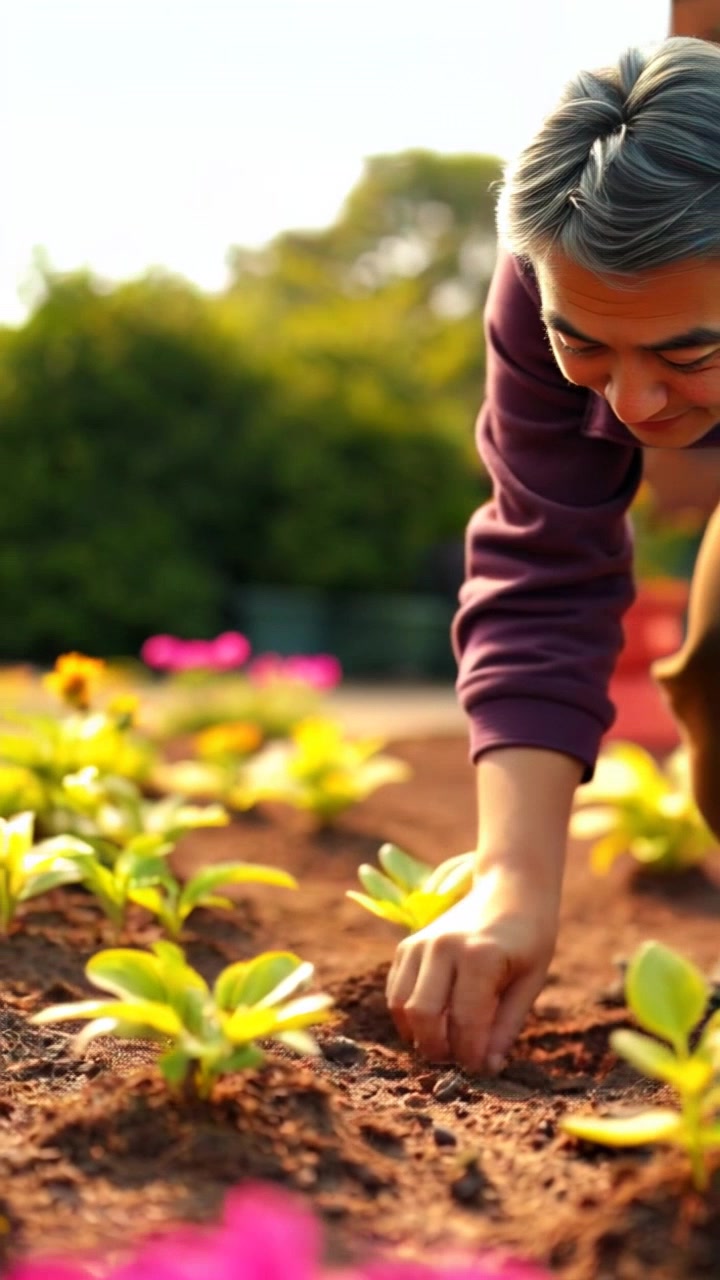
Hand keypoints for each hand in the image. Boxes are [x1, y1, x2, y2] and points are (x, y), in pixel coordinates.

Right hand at [385, 866, 558, 1073]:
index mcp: (480, 955)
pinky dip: (407, 1016)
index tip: (482, 1069)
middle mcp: (443, 946)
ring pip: (401, 1005)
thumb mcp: (530, 982)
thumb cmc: (528, 938)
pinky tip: (433, 1022)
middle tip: (459, 1061)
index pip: (465, 1021)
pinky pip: (395, 991)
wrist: (510, 890)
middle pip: (422, 1015)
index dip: (471, 1055)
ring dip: (418, 1035)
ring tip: (446, 1043)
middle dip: (438, 1049)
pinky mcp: (407, 945)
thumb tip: (487, 1068)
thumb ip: (506, 1026)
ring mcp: (420, 943)